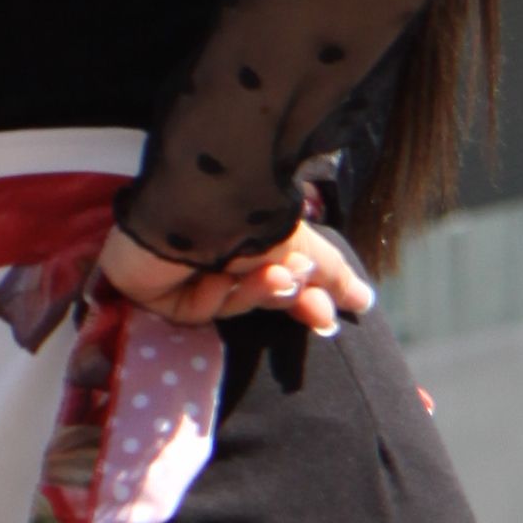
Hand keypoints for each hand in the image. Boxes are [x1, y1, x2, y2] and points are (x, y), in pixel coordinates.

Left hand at [97, 212, 373, 340]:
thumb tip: (365, 303)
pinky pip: (195, 311)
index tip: (334, 317)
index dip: (307, 300)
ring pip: (231, 305)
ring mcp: (186, 272)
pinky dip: (210, 297)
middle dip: (284, 297)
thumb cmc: (249, 215)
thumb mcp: (302, 244)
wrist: (197, 204)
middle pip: (258, 296)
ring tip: (270, 275)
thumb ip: (331, 273)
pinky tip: (208, 276)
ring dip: (254, 293)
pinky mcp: (156, 292)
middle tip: (307, 301)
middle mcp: (219, 253)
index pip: (282, 279)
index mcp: (250, 237)